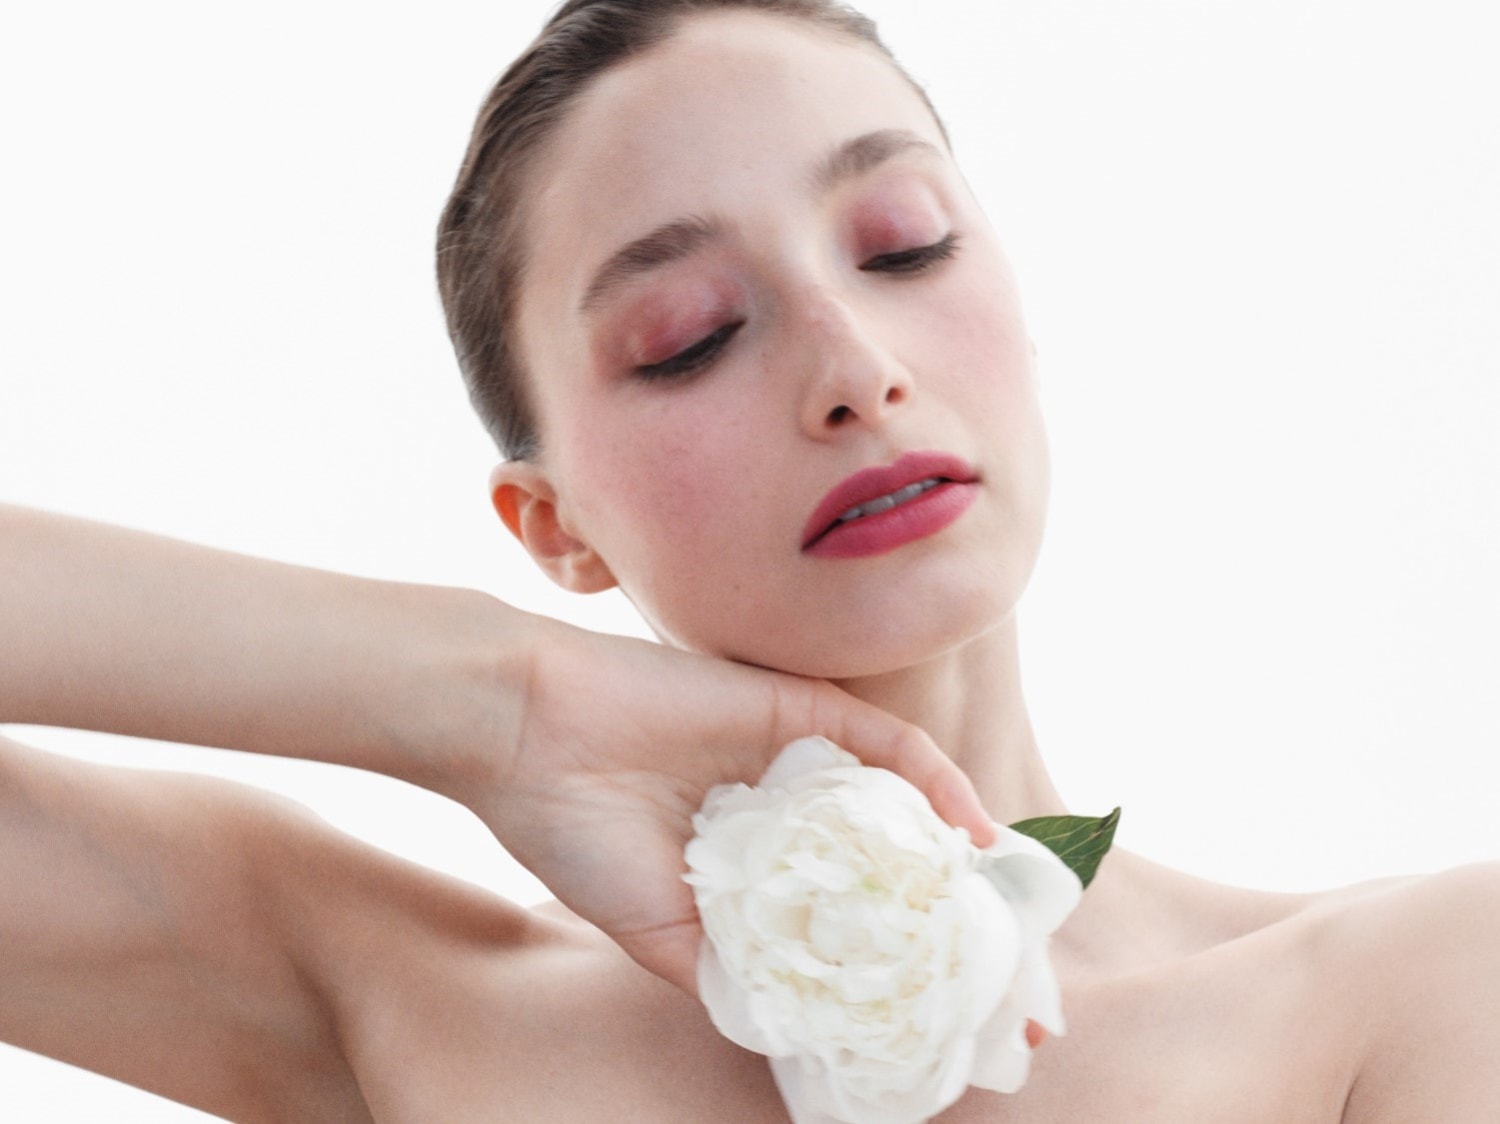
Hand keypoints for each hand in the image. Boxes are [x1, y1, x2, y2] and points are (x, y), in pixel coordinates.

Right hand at [465, 617, 993, 993]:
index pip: (845, 908)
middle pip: (887, 857)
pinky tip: (972, 834)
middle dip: (946, 913)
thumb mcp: (659, 936)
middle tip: (1003, 973)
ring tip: (1002, 913)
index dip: (900, 956)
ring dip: (957, 855)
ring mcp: (796, 758)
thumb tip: (798, 1031)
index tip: (953, 1009)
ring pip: (900, 803)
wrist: (528, 736)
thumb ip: (729, 975)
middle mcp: (785, 809)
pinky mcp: (800, 709)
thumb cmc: (576, 834)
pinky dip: (938, 785)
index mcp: (753, 862)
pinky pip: (889, 746)